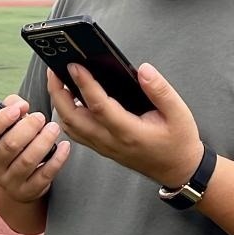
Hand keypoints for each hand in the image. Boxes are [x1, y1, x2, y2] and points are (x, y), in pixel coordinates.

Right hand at [0, 94, 69, 202]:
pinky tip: (64, 146)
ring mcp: (10, 181)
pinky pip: (44, 175)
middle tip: (41, 117)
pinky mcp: (28, 191)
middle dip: (28, 128)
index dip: (0, 120)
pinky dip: (57, 159)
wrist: (21, 179)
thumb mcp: (9, 126)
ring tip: (54, 128)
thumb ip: (12, 108)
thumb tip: (20, 104)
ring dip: (43, 141)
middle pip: (9, 146)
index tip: (19, 108)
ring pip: (27, 161)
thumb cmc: (16, 143)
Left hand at [48, 63, 203, 187]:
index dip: (85, 84)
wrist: (178, 169)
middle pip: (73, 118)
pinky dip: (66, 115)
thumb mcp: (179, 112)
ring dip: (59, 104)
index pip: (99, 106)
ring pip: (71, 127)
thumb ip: (160, 90)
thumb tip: (143, 70)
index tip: (75, 65)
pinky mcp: (103, 148)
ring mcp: (104, 147)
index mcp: (129, 132)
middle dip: (58, 93)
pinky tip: (70, 100)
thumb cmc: (178, 141)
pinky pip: (77, 133)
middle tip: (54, 69)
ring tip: (59, 81)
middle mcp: (111, 141)